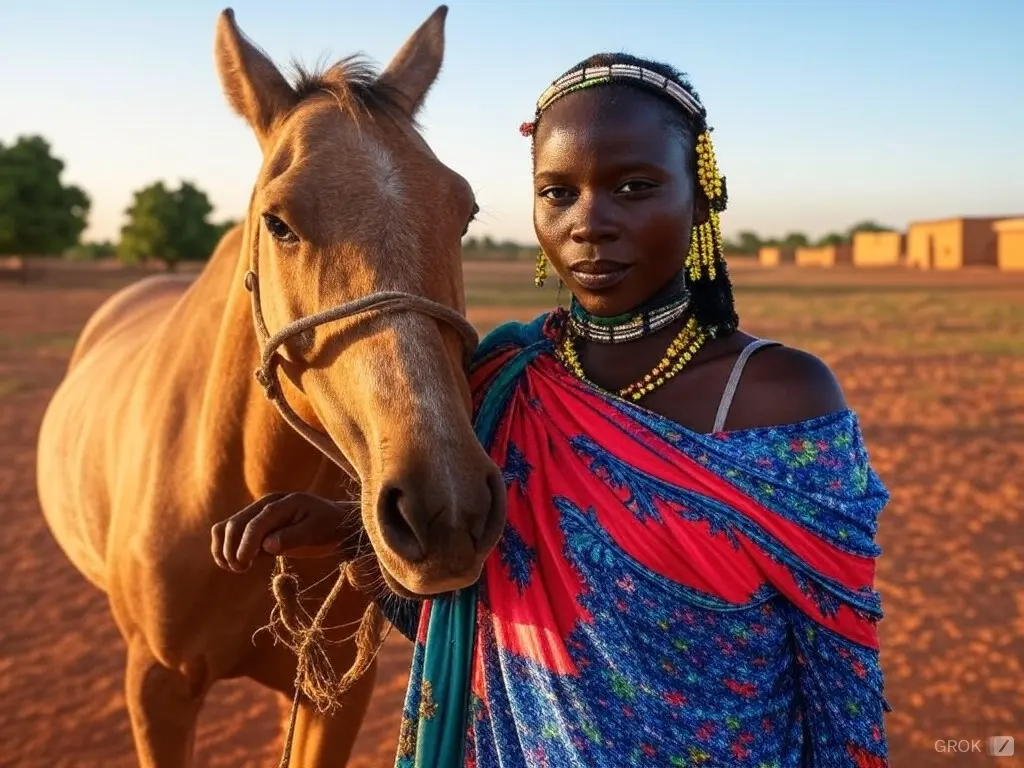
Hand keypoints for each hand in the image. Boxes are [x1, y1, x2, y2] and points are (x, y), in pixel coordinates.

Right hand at [211, 492, 355, 572]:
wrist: (334, 522)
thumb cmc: (328, 526)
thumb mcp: (317, 531)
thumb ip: (293, 537)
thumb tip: (267, 546)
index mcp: (282, 503)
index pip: (256, 523)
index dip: (246, 543)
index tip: (242, 563)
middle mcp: (265, 505)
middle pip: (235, 524)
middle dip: (232, 548)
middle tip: (241, 569)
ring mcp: (257, 514)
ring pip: (226, 527)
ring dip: (223, 548)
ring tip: (237, 567)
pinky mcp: (253, 526)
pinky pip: (229, 533)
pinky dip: (224, 548)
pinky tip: (236, 564)